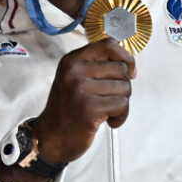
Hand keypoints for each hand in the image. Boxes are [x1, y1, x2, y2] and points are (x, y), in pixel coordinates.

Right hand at [32, 39, 135, 163]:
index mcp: (72, 60)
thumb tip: (129, 64)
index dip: (125, 57)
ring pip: (124, 88)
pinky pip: (122, 105)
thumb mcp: (74, 78)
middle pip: (121, 69)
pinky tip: (110, 121)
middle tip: (112, 99)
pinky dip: (121, 116)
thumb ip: (95, 66)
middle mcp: (75, 70)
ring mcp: (81, 89)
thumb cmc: (68, 108)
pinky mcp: (90, 109)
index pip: (107, 45)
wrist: (51, 137)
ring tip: (109, 112)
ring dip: (123, 104)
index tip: (130, 71)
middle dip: (124, 86)